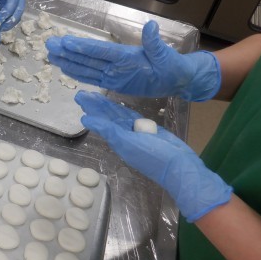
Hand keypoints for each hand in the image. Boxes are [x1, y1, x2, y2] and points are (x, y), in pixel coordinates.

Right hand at [47, 20, 220, 100]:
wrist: (177, 79)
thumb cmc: (173, 66)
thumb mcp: (166, 55)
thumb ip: (154, 43)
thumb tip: (151, 25)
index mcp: (125, 55)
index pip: (100, 51)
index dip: (83, 47)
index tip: (66, 41)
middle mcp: (115, 62)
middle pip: (87, 57)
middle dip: (68, 52)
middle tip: (49, 44)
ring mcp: (113, 73)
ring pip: (86, 67)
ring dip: (69, 62)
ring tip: (52, 56)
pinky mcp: (113, 83)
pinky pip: (92, 78)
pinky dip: (78, 75)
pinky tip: (66, 70)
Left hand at [75, 91, 231, 221]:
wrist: (179, 166)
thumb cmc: (153, 157)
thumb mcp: (129, 143)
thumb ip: (109, 130)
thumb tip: (87, 120)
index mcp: (117, 139)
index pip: (101, 120)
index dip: (92, 109)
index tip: (81, 98)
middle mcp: (124, 135)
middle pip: (108, 117)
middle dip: (96, 106)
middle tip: (82, 93)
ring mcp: (136, 133)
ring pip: (118, 116)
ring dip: (107, 106)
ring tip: (94, 95)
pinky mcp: (148, 130)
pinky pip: (132, 118)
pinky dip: (124, 111)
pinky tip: (117, 106)